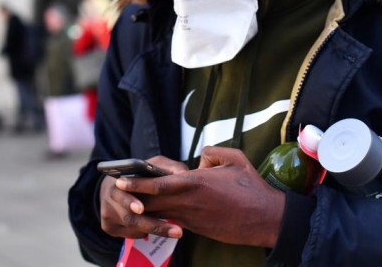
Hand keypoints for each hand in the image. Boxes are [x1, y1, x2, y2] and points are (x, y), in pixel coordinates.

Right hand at [99, 155, 186, 239]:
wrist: (116, 185)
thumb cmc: (141, 174)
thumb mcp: (154, 164)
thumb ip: (169, 168)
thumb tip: (183, 175)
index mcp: (118, 178)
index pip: (122, 191)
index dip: (129, 200)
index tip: (141, 208)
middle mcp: (109, 196)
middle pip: (129, 216)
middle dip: (152, 224)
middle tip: (175, 231)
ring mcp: (107, 213)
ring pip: (132, 227)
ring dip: (154, 230)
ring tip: (175, 231)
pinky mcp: (109, 226)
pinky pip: (129, 234)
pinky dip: (144, 232)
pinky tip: (155, 228)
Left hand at [115, 146, 285, 247]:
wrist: (265, 219)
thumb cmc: (251, 186)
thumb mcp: (234, 158)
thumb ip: (213, 153)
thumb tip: (201, 157)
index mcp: (196, 183)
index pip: (159, 182)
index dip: (138, 182)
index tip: (121, 180)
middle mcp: (189, 202)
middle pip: (153, 201)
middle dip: (134, 197)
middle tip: (116, 191)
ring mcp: (192, 218)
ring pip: (161, 213)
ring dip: (146, 209)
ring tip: (130, 202)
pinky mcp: (197, 229)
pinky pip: (174, 221)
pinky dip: (162, 217)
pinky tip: (155, 213)